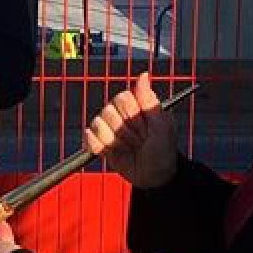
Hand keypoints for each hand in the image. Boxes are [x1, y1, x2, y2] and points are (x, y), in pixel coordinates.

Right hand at [83, 72, 178, 187]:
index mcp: (135, 107)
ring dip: (114, 140)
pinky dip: (100, 147)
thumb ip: (149, 100)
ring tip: (129, 148)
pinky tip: (114, 153)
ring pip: (97, 124)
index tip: (146, 126)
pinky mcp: (99, 145)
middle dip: (125, 129)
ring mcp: (108, 130)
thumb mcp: (162, 124)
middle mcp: (119, 116)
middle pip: (107, 111)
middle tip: (139, 140)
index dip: (133, 113)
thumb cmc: (163, 149)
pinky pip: (89, 139)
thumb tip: (143, 75)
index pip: (122, 98)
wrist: (156, 177)